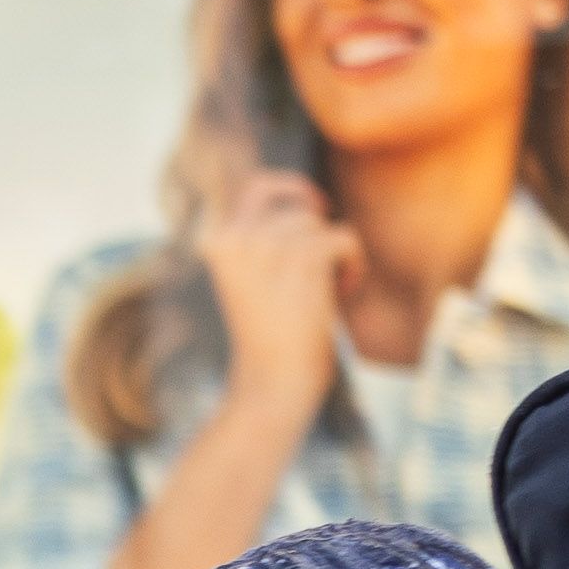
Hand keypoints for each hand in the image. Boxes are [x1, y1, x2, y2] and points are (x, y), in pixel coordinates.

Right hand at [197, 170, 358, 424]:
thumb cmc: (269, 336)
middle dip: (317, 221)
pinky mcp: (302, 256)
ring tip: (327, 290)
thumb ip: (262, 240)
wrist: (273, 381)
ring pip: (319, 224)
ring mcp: (267, 244)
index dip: (289, 188)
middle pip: (294, 201)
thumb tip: (306, 197)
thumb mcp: (252, 279)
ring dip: (333, 254)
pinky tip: (343, 294)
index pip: (255, 188)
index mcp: (214, 243)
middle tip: (327, 253)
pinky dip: (354, 265)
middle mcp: (234, 237)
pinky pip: (344, 237)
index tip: (314, 206)